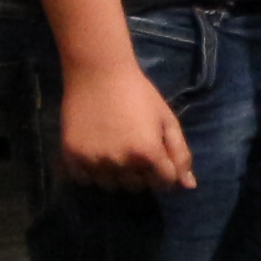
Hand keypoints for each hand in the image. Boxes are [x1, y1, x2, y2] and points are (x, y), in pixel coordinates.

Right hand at [53, 57, 195, 191]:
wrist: (97, 74)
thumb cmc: (139, 93)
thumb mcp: (166, 119)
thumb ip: (180, 153)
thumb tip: (189, 186)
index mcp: (148, 153)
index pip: (165, 182)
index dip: (166, 172)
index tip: (159, 160)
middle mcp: (121, 162)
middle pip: (138, 186)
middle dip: (142, 174)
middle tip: (137, 153)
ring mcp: (94, 161)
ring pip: (111, 186)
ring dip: (117, 176)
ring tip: (117, 153)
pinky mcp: (72, 156)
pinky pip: (84, 180)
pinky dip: (91, 173)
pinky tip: (97, 154)